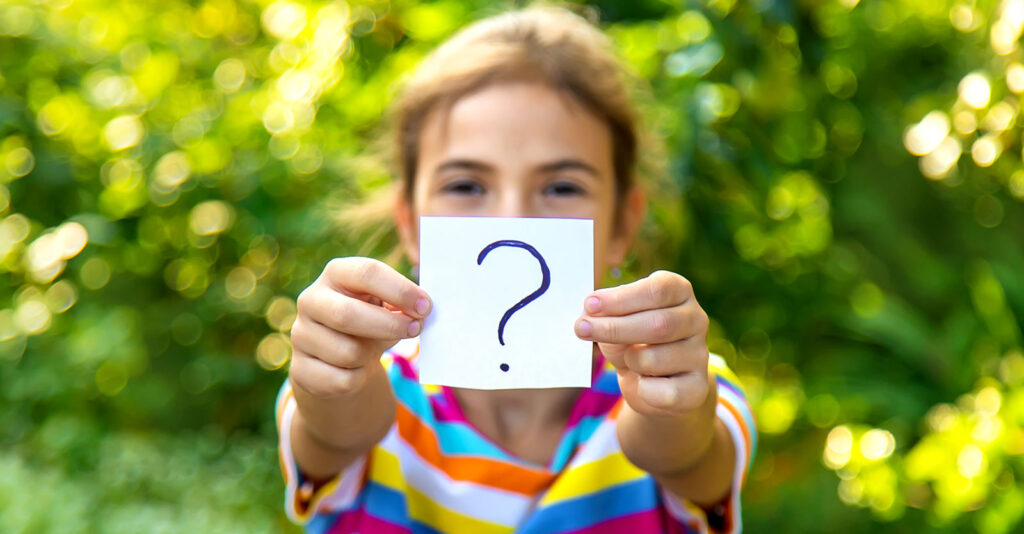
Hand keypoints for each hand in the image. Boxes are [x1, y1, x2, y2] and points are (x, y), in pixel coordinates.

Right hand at [289, 258, 430, 398]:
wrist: (336, 360)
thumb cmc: (369, 323)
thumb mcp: (384, 306)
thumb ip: (401, 304)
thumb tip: (421, 310)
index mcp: (336, 274)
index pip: (367, 273)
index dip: (400, 290)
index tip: (425, 307)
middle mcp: (311, 300)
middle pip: (348, 315)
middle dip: (389, 325)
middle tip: (415, 329)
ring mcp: (300, 335)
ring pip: (348, 353)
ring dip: (372, 356)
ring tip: (372, 350)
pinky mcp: (300, 369)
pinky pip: (343, 380)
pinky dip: (360, 379)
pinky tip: (356, 369)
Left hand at [575, 270, 710, 416]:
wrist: (655, 384)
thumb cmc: (632, 342)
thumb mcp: (618, 322)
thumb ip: (606, 316)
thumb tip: (587, 318)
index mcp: (679, 293)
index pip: (658, 289)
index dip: (622, 298)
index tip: (590, 305)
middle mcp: (696, 319)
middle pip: (659, 323)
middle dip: (615, 328)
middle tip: (581, 329)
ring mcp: (700, 355)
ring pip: (655, 358)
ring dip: (630, 360)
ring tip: (628, 360)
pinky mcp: (697, 388)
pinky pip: (664, 392)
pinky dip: (643, 390)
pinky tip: (642, 383)